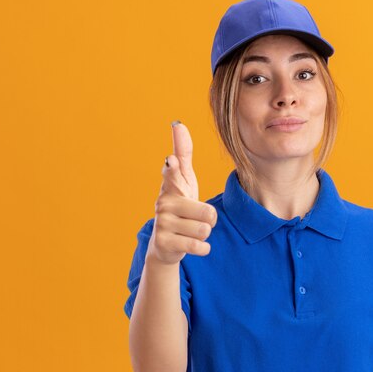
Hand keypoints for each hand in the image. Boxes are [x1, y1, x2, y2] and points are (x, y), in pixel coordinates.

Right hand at [147, 121, 217, 264]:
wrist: (165, 243)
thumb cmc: (180, 205)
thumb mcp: (184, 180)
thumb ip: (183, 154)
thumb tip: (178, 123)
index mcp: (171, 186)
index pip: (173, 174)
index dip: (173, 168)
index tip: (170, 161)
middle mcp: (163, 203)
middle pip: (209, 213)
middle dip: (210, 220)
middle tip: (195, 219)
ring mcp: (162, 223)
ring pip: (205, 230)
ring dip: (204, 234)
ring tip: (191, 231)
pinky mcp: (165, 243)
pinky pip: (200, 246)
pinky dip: (202, 248)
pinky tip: (192, 244)